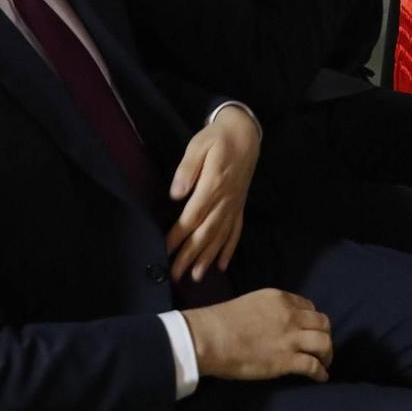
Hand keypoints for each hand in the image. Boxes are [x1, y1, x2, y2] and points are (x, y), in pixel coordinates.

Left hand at [166, 106, 258, 282]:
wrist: (246, 133)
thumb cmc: (218, 138)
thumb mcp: (199, 145)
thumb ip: (188, 169)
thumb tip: (177, 193)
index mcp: (213, 185)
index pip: (193, 216)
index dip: (178, 235)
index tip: (165, 250)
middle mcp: (225, 200)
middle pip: (206, 232)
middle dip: (190, 255)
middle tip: (176, 275)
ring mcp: (234, 205)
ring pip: (220, 236)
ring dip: (208, 258)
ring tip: (196, 276)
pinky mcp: (239, 206)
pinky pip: (235, 231)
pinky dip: (229, 249)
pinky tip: (221, 265)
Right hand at [184, 290, 332, 382]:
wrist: (212, 337)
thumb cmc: (222, 321)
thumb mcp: (251, 303)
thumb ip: (268, 311)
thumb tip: (273, 324)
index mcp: (280, 299)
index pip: (308, 307)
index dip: (312, 320)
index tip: (309, 329)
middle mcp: (290, 315)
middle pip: (322, 323)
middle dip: (325, 335)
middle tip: (321, 346)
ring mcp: (290, 338)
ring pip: (324, 342)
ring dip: (327, 353)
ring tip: (325, 362)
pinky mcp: (287, 360)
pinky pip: (314, 366)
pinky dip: (321, 373)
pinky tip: (321, 377)